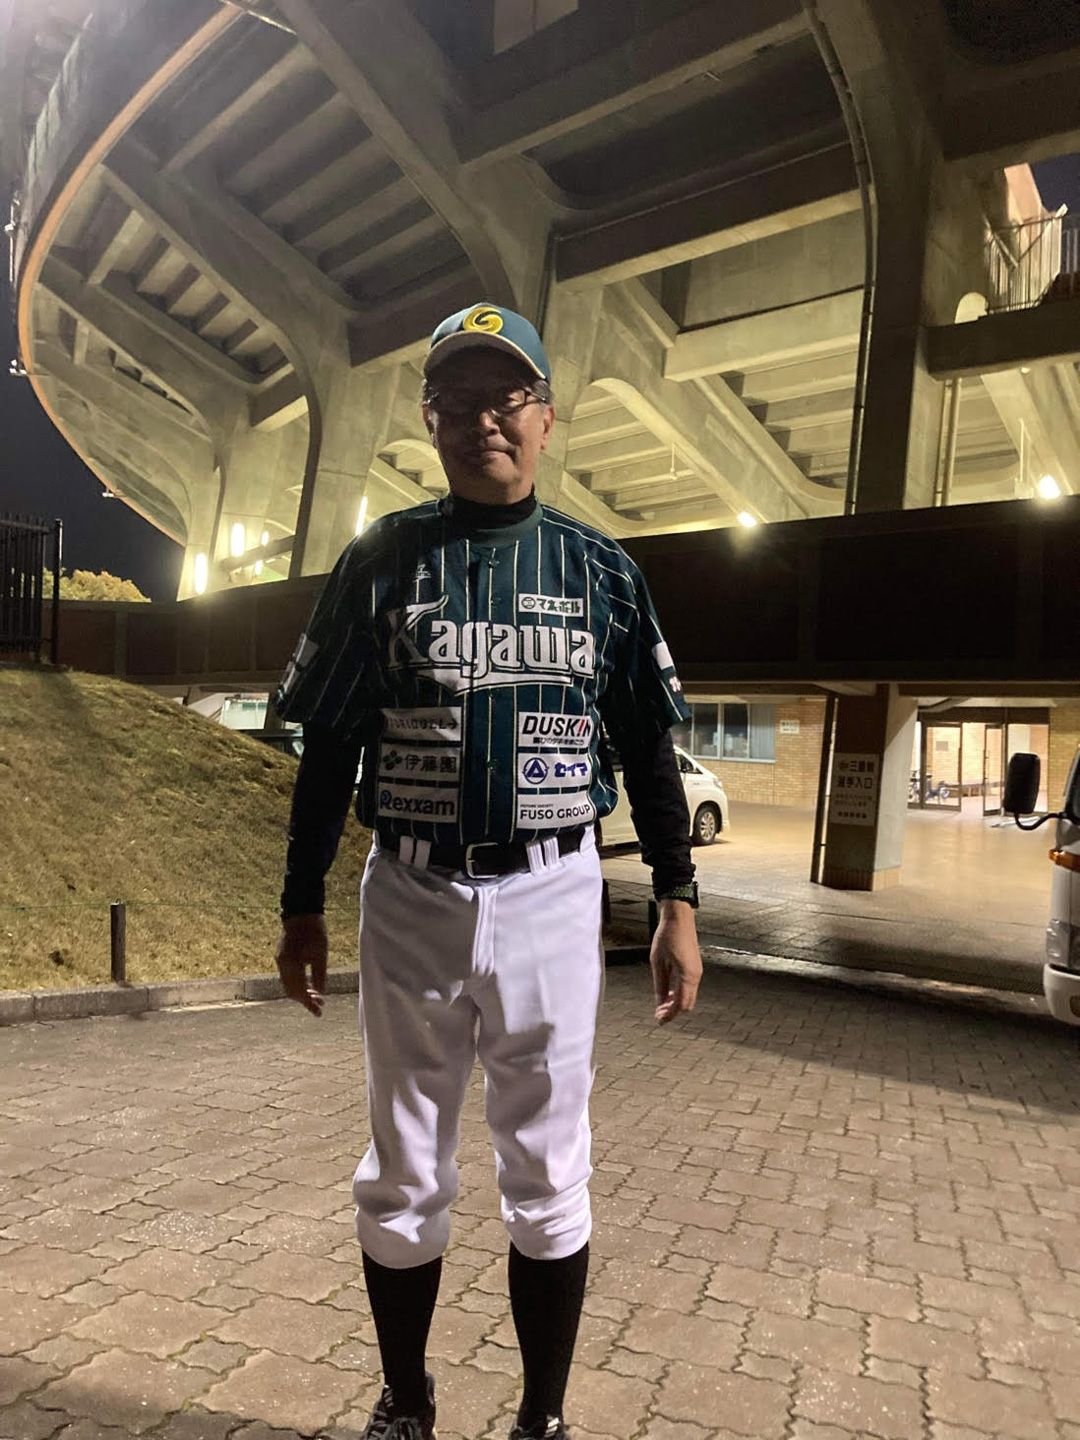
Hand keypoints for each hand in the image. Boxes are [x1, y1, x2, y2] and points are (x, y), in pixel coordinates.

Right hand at [275, 914, 328, 1016]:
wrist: (302, 912)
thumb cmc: (315, 932)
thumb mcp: (321, 955)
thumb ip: (319, 976)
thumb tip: (320, 994)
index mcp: (291, 965)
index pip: (299, 991)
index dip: (309, 1004)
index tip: (319, 1013)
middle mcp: (282, 965)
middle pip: (291, 991)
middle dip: (305, 1000)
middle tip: (320, 1005)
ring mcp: (279, 961)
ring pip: (288, 984)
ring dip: (301, 992)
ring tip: (317, 996)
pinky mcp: (281, 956)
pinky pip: (287, 976)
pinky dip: (297, 983)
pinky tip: (309, 985)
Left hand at [650, 900, 701, 1024]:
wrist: (679, 918)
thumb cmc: (667, 936)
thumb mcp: (658, 962)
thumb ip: (659, 984)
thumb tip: (659, 1003)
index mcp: (687, 975)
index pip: (680, 1004)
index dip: (669, 1014)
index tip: (658, 1020)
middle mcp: (696, 975)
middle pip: (688, 1004)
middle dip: (673, 1011)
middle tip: (658, 1013)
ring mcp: (697, 971)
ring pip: (689, 996)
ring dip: (677, 1003)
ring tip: (661, 1004)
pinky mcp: (695, 967)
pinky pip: (690, 987)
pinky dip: (680, 994)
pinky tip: (668, 992)